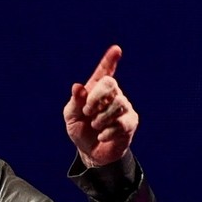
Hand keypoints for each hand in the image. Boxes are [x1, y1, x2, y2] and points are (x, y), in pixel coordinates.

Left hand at [63, 45, 138, 167]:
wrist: (90, 152)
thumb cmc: (80, 129)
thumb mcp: (71, 116)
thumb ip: (74, 102)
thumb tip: (77, 86)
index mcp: (96, 89)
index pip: (104, 71)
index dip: (109, 60)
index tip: (116, 49)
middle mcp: (112, 94)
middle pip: (110, 84)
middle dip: (96, 98)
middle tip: (88, 112)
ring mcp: (124, 107)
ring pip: (119, 103)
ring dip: (102, 117)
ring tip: (95, 126)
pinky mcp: (131, 122)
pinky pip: (122, 122)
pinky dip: (108, 131)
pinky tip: (102, 136)